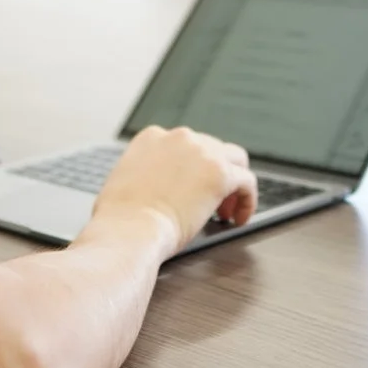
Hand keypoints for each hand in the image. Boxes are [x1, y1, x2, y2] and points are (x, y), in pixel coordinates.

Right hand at [89, 126, 257, 255]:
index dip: (191, 169)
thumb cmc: (120, 218)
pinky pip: (247, 182)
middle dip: (212, 175)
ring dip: (233, 183)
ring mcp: (203, 152)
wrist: (130, 229)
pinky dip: (247, 200)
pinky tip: (239, 218)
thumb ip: (142, 174)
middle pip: (211, 149)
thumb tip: (152, 186)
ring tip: (226, 210)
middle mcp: (179, 137)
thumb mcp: (123, 182)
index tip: (191, 188)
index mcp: (152, 137)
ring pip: (235, 159)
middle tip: (210, 203)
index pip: (184, 145)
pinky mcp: (221, 173)